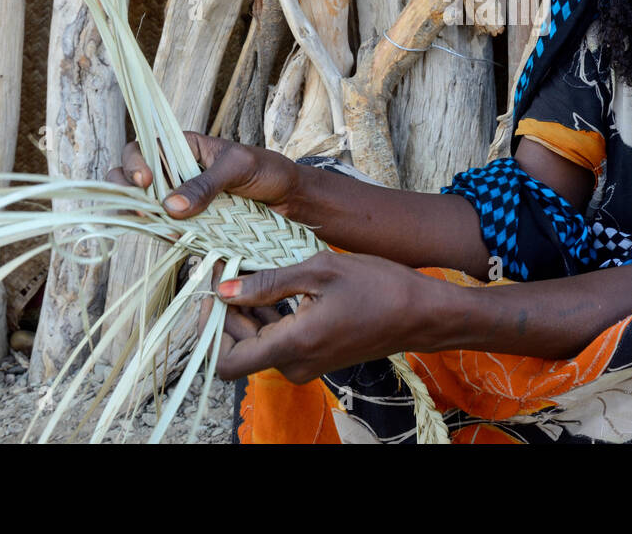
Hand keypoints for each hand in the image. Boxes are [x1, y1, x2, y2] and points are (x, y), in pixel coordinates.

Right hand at [105, 130, 300, 219]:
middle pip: (131, 179)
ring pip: (144, 207)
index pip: (142, 148)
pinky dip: (163, 234)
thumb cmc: (269, 172)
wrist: (292, 200)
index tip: (145, 181)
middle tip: (141, 208)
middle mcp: (176, 173)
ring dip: (142, 217)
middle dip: (125, 192)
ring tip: (156, 224)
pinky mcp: (189, 225)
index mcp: (184, 147)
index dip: (134, 162)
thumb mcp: (239, 169)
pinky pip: (165, 229)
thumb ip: (206, 184)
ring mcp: (180, 200)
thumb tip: (170, 206)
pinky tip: (174, 238)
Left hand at [207, 250, 440, 382]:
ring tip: (245, 269)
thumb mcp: (320, 270)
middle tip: (224, 267)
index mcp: (294, 344)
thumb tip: (224, 289)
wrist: (421, 313)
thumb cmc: (379, 286)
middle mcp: (295, 364)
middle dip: (226, 312)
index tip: (211, 291)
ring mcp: (306, 364)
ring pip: (257, 344)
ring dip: (245, 312)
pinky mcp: (315, 356)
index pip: (227, 362)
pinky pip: (278, 341)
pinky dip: (267, 316)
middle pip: (238, 349)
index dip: (210, 328)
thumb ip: (268, 282)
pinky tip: (270, 284)